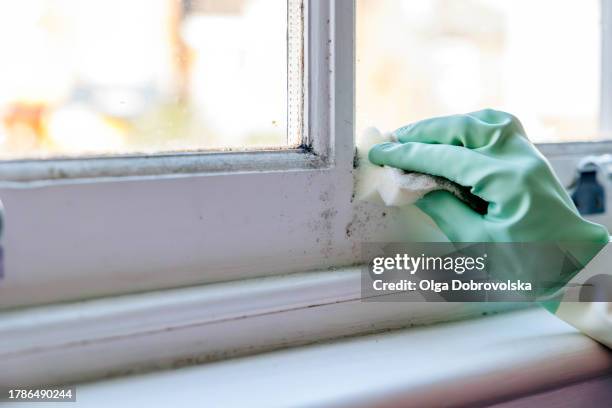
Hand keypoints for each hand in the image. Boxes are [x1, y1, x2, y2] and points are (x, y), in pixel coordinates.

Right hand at [368, 109, 608, 269]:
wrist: (573, 264)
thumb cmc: (531, 266)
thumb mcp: (479, 245)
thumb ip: (444, 210)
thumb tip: (414, 185)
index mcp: (509, 181)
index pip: (447, 157)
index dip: (409, 155)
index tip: (382, 153)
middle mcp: (521, 158)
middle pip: (464, 128)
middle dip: (424, 132)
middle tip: (393, 140)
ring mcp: (529, 154)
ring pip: (483, 121)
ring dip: (446, 125)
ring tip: (417, 137)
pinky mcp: (530, 157)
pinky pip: (498, 128)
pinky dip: (469, 127)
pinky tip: (452, 137)